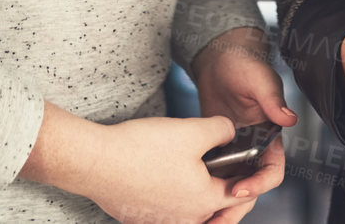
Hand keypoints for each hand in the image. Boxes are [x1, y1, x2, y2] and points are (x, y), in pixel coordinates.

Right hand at [21, 104, 249, 223]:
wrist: (95, 162)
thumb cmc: (143, 149)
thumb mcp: (194, 129)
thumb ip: (222, 130)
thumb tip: (230, 132)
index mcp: (205, 201)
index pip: (241, 195)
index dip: (250, 176)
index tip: (250, 161)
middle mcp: (185, 219)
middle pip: (216, 207)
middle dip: (225, 187)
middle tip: (226, 166)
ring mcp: (161, 221)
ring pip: (190, 209)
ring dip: (197, 191)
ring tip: (196, 166)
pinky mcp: (140, 217)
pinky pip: (165, 208)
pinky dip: (171, 194)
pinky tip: (163, 172)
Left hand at [189, 26, 297, 218]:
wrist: (220, 59)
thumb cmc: (244, 64)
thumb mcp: (259, 80)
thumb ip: (272, 99)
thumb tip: (289, 118)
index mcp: (271, 136)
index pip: (272, 170)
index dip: (259, 184)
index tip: (239, 190)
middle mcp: (255, 149)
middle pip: (251, 189)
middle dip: (236, 208)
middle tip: (217, 222)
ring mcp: (235, 152)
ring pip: (231, 189)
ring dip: (219, 207)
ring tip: (202, 222)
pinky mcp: (216, 152)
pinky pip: (212, 178)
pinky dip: (203, 192)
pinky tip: (188, 203)